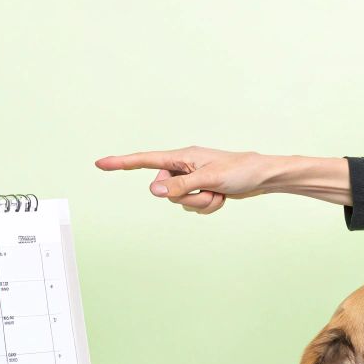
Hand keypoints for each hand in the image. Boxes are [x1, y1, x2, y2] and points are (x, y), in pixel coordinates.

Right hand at [94, 146, 277, 214]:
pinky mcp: (200, 190)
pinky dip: (208, 206)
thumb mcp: (209, 179)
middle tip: (210, 189)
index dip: (122, 163)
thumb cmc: (239, 170)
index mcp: (181, 156)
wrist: (262, 176)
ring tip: (219, 192)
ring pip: (181, 202)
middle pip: (166, 191)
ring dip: (201, 203)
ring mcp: (191, 180)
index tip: (101, 164)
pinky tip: (222, 196)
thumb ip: (180, 186)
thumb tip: (154, 191)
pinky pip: (193, 207)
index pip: (145, 160)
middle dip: (188, 197)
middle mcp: (183, 167)